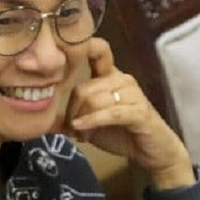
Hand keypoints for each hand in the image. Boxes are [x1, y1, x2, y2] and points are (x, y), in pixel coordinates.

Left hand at [60, 38, 190, 181]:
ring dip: (82, 121)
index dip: (80, 48)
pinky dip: (92, 121)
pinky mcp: (139, 111)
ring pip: (94, 100)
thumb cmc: (122, 133)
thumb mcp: (93, 123)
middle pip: (83, 88)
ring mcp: (132, 93)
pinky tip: (81, 129)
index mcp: (110, 77)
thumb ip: (74, 114)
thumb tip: (46, 118)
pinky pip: (110, 112)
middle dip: (72, 112)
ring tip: (83, 134)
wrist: (153, 151)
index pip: (97, 51)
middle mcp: (121, 79)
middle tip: (74, 129)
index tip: (59, 58)